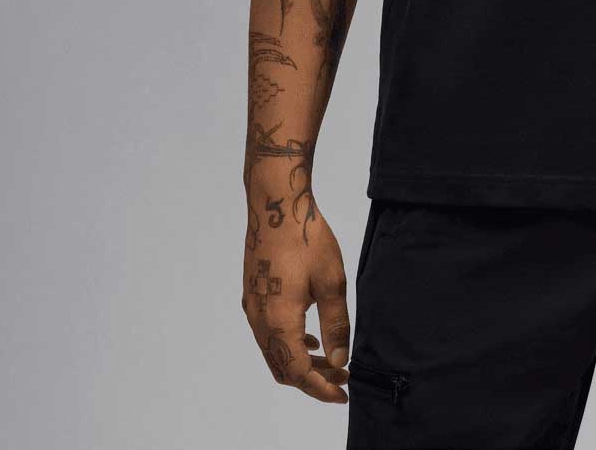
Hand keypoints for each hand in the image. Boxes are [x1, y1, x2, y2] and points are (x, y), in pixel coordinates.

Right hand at [242, 203, 351, 402]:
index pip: (298, 373)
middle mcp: (259, 320)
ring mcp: (252, 308)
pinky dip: (288, 345)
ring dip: (300, 362)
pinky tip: (309, 338)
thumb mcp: (332, 281)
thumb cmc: (307, 238)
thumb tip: (338, 359)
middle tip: (342, 376)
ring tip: (331, 360)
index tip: (344, 393)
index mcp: (278, 321)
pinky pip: (267, 335)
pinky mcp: (252, 295)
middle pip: (283, 368)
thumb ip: (335, 324)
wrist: (276, 204)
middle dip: (313, 378)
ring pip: (273, 353)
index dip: (321, 388)